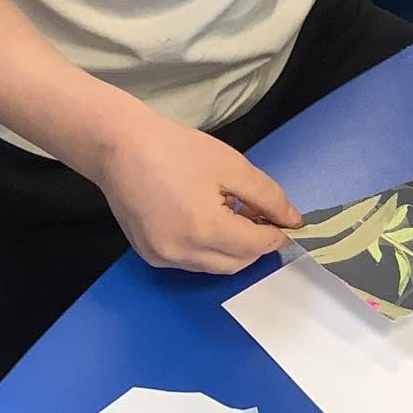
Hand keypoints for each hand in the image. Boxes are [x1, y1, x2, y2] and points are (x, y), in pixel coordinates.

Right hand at [93, 105, 301, 275]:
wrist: (120, 146)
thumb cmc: (176, 149)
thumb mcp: (232, 166)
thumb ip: (268, 196)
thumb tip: (292, 220)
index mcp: (206, 229)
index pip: (257, 246)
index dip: (278, 235)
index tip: (290, 225)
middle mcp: (183, 253)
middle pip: (238, 263)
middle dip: (256, 243)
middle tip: (260, 213)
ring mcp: (163, 257)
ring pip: (215, 266)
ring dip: (232, 247)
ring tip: (230, 212)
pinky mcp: (150, 255)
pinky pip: (191, 261)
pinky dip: (207, 247)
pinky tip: (203, 218)